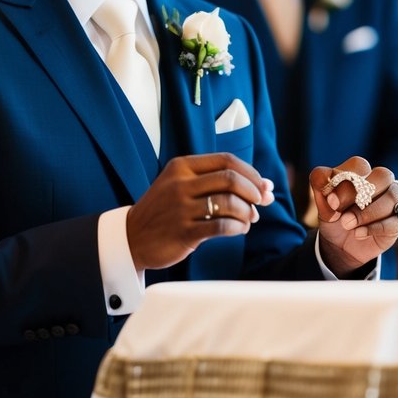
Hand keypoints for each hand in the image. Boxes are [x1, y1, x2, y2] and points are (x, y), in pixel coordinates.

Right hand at [126, 153, 274, 269]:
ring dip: (247, 212)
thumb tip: (266, 186)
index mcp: (181, 166)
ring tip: (249, 218)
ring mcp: (181, 208)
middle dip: (254, 191)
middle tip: (261, 202)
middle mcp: (180, 184)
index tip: (263, 185)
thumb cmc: (166, 210)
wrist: (132, 237)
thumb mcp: (181, 185)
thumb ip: (217, 182)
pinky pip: (222, 226)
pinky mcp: (183, 232)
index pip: (226, 160)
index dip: (251, 172)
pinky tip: (239, 229)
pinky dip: (238, 227)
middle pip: (231, 179)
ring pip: (229, 203)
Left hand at [309, 156, 397, 274]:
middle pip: (382, 176)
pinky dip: (375, 227)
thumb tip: (325, 182)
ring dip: (367, 213)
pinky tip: (359, 233)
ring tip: (347, 225)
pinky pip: (395, 219)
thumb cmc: (334, 216)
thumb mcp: (321, 202)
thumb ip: (320, 186)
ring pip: (391, 197)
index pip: (359, 165)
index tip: (331, 201)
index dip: (345, 181)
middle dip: (358, 195)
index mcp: (361, 171)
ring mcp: (393, 200)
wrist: (340, 245)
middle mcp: (381, 181)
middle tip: (341, 214)